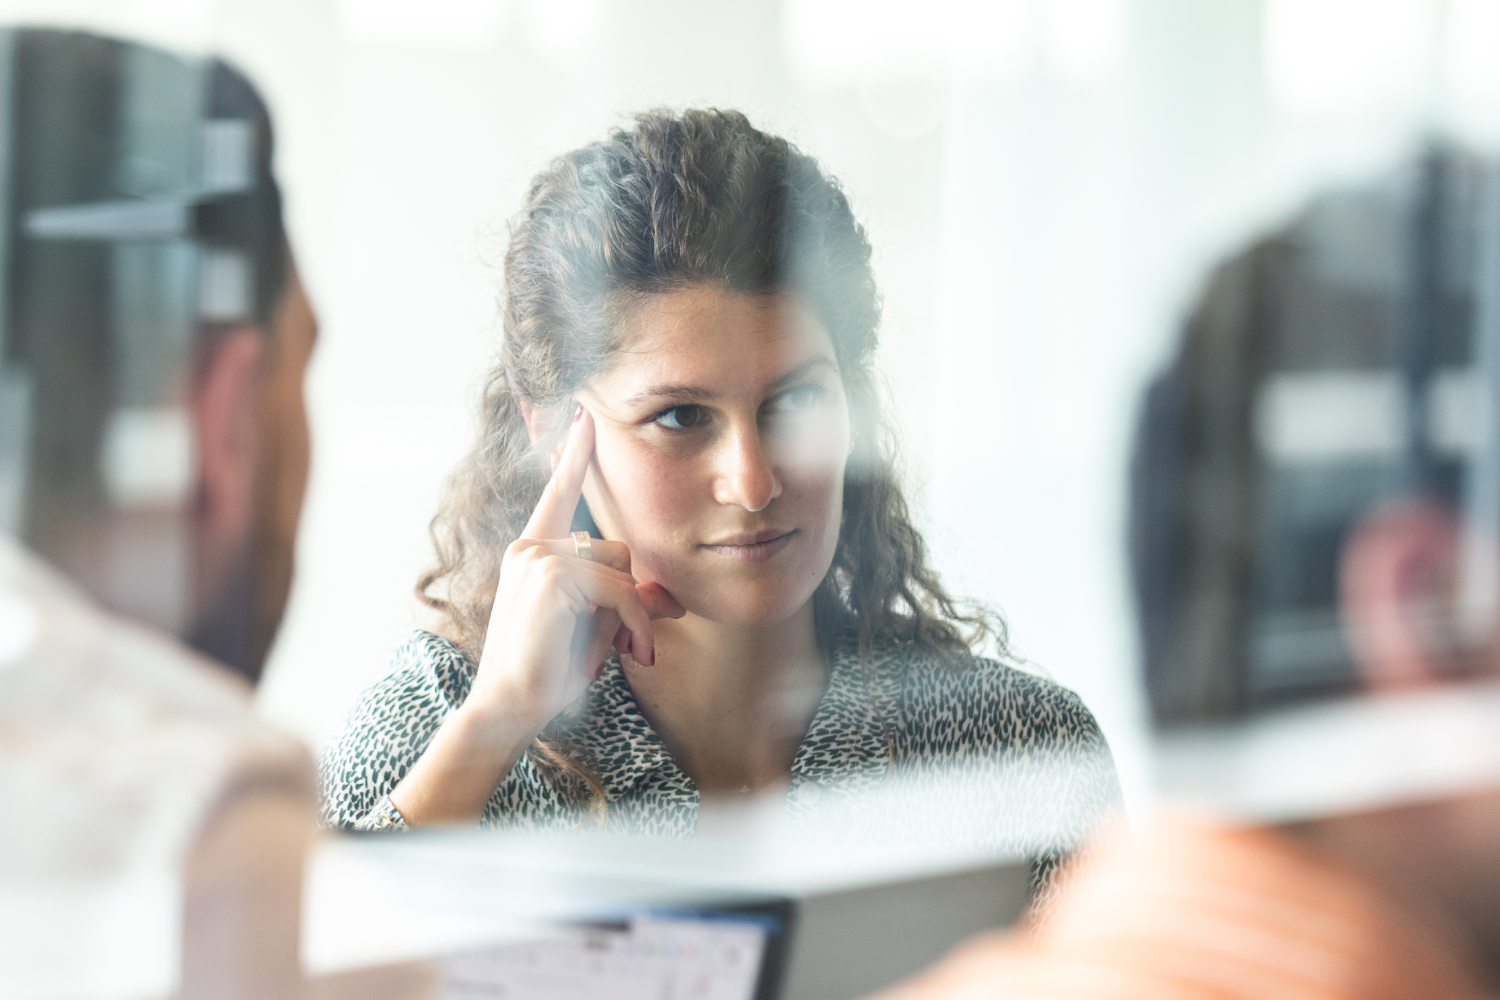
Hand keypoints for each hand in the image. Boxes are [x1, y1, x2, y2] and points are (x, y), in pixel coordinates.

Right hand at [468, 406, 684, 731]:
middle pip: (616, 547)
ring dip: (635, 614)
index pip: (558, 495)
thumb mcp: (596, 628)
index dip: (573, 455)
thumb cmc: (547, 672)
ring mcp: (538, 558)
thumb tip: (672, 598)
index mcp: (532, 553)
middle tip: (632, 642)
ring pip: (622, 568)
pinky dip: (635, 622)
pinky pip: (620, 588)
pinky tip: (629, 651)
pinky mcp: (552, 575)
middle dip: (630, 596)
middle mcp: (530, 548)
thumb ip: (627, 602)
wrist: (508, 707)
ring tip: (625, 651)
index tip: (582, 414)